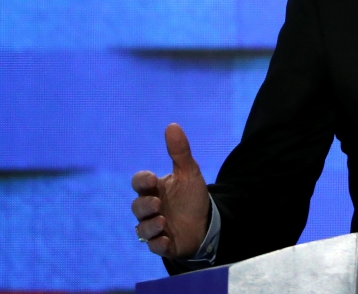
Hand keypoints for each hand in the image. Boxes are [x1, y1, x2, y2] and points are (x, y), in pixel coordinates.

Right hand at [131, 123, 210, 258]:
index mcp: (155, 189)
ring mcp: (156, 227)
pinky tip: (166, 239)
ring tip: (162, 222)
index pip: (139, 182)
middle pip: (137, 207)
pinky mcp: (164, 244)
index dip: (141, 181)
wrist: (206, 222)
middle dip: (144, 205)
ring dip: (149, 226)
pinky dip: (157, 244)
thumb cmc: (192, 196)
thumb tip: (172, 125)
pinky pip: (154, 247)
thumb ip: (180, 151)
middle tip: (157, 203)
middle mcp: (151, 208)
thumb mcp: (189, 172)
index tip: (151, 180)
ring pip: (142, 228)